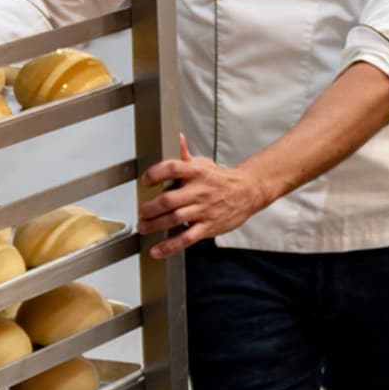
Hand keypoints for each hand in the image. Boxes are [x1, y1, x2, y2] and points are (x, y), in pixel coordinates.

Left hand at [137, 139, 287, 257]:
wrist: (248, 192)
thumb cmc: (221, 180)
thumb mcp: (204, 164)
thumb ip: (185, 156)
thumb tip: (177, 139)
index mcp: (197, 172)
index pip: (172, 168)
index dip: (155, 174)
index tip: (145, 180)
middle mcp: (199, 191)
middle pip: (169, 199)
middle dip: (150, 208)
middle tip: (141, 211)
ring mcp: (203, 210)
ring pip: (175, 219)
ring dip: (155, 225)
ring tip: (144, 227)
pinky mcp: (207, 227)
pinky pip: (186, 238)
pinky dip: (170, 245)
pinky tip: (158, 250)